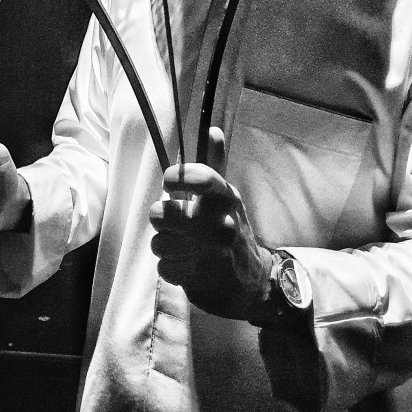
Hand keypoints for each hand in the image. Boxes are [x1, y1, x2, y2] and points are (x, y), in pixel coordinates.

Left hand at [149, 127, 272, 319]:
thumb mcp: (225, 196)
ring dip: (164, 245)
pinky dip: (170, 267)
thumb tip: (212, 130)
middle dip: (161, 218)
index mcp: (225, 197)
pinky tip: (185, 264)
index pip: (202, 178)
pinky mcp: (201, 279)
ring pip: (159, 242)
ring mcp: (211, 254)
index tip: (169, 182)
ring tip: (179, 244)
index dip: (179, 178)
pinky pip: (165, 268)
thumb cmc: (231, 229)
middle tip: (171, 221)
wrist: (251, 281)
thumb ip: (214, 164)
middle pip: (163, 213)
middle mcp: (221, 223)